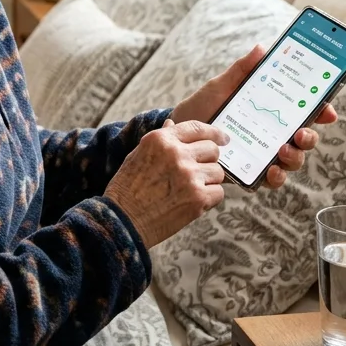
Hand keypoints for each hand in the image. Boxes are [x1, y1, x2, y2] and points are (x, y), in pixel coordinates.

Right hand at [104, 119, 227, 247]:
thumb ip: (160, 140)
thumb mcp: (138, 155)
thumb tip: (172, 123)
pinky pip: (218, 192)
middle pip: (212, 149)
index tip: (223, 138)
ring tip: (190, 189)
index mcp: (161, 140)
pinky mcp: (198, 197)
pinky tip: (192, 202)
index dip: (214, 133)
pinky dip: (209, 198)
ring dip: (208, 180)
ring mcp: (189, 175)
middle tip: (200, 171)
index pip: (197, 128)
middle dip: (209, 159)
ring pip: (218, 172)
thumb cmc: (127, 188)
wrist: (123, 221)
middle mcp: (177, 153)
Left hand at [169, 45, 337, 189]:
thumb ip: (241, 71)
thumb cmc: (203, 108)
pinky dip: (277, 178)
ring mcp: (264, 154)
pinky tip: (271, 172)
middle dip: (310, 137)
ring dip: (296, 157)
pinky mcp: (251, 172)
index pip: (303, 111)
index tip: (327, 110)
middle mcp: (272, 134)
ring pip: (293, 160)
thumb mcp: (221, 87)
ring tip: (283, 151)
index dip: (321, 111)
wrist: (178, 134)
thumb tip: (261, 48)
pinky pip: (272, 180)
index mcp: (271, 111)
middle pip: (304, 138)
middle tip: (301, 133)